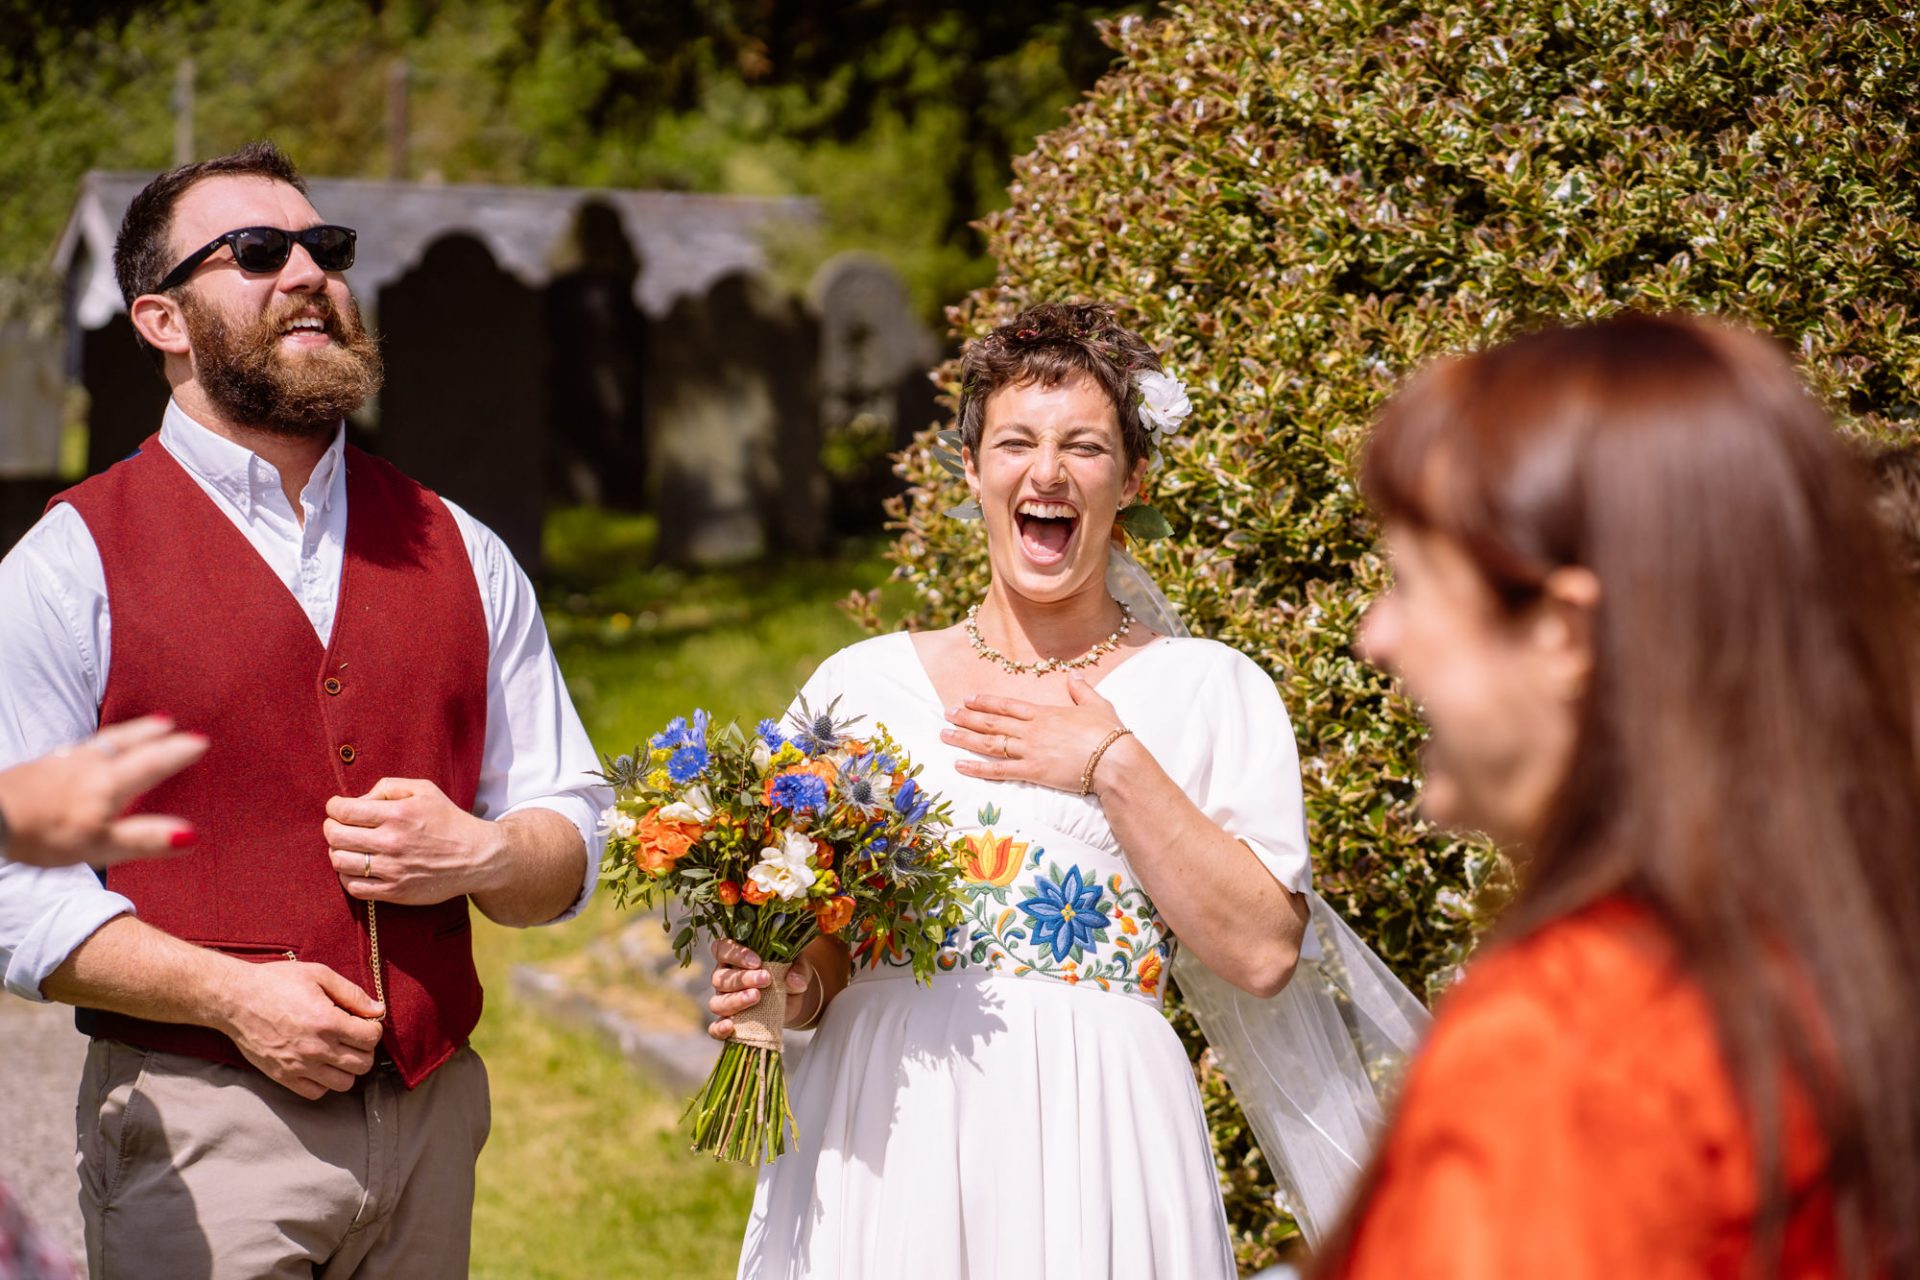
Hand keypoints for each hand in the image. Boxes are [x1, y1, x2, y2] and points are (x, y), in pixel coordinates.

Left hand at [0, 716, 208, 866]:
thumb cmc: (43, 835)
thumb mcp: (100, 845)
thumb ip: (145, 838)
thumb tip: (191, 836)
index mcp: (109, 784)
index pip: (152, 764)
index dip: (177, 753)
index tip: (200, 742)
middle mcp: (89, 766)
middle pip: (126, 743)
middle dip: (151, 733)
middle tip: (169, 723)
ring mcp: (62, 763)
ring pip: (102, 742)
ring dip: (125, 733)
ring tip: (138, 729)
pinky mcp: (39, 766)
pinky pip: (77, 747)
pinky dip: (93, 744)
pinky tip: (85, 751)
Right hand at [214, 958, 385, 1099]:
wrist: (234, 1000)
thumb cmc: (276, 982)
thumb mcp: (319, 975)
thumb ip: (353, 994)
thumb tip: (378, 1010)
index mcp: (328, 1022)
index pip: (371, 1038)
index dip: (373, 1028)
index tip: (364, 1021)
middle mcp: (317, 1049)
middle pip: (363, 1064)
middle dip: (365, 1049)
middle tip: (354, 1036)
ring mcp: (299, 1067)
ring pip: (344, 1083)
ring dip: (347, 1068)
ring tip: (338, 1051)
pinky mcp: (283, 1077)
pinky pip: (316, 1093)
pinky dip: (324, 1082)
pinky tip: (320, 1064)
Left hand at [324, 777, 505, 905]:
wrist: (477, 857)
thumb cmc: (448, 820)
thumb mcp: (425, 790)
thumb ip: (388, 786)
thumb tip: (359, 800)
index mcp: (397, 814)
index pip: (344, 811)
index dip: (333, 807)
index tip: (336, 808)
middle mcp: (391, 842)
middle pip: (336, 837)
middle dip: (331, 828)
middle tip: (337, 827)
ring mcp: (392, 869)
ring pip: (340, 862)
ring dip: (337, 852)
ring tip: (346, 848)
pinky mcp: (395, 891)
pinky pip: (354, 887)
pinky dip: (347, 876)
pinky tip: (356, 868)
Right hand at [706, 938, 815, 1040]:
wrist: (791, 998)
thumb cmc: (788, 972)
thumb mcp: (797, 966)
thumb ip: (798, 970)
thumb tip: (796, 983)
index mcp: (734, 957)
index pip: (722, 949)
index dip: (735, 954)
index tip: (757, 962)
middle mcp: (724, 978)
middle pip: (720, 978)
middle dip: (742, 979)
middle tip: (766, 979)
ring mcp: (724, 1000)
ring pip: (717, 1002)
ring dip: (736, 1000)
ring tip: (756, 998)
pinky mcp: (729, 1021)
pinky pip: (715, 1028)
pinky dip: (719, 1029)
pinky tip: (730, 1027)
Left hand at [941, 672, 1129, 793]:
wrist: (1115, 759)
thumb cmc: (1109, 734)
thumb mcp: (1098, 705)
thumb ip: (1081, 690)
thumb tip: (1074, 675)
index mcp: (1045, 713)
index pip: (1008, 705)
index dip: (986, 702)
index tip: (968, 699)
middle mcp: (1032, 730)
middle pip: (992, 722)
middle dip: (967, 717)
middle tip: (946, 713)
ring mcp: (1029, 751)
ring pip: (989, 743)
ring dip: (964, 738)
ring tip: (944, 734)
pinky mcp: (1032, 772)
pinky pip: (998, 770)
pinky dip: (976, 768)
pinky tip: (959, 764)